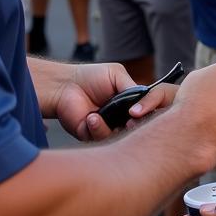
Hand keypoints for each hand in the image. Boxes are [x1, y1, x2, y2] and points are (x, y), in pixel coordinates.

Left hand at [51, 62, 176, 141]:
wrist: (66, 84)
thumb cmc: (91, 77)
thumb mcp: (117, 75)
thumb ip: (133, 88)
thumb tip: (146, 103)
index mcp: (130, 104)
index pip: (149, 112)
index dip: (150, 111)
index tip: (143, 110)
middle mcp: (122, 119)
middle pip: (139, 129)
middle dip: (136, 126)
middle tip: (130, 119)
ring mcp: (108, 129)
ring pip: (120, 138)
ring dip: (112, 127)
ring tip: (100, 114)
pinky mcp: (93, 137)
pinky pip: (101, 139)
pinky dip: (97, 128)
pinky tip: (91, 117)